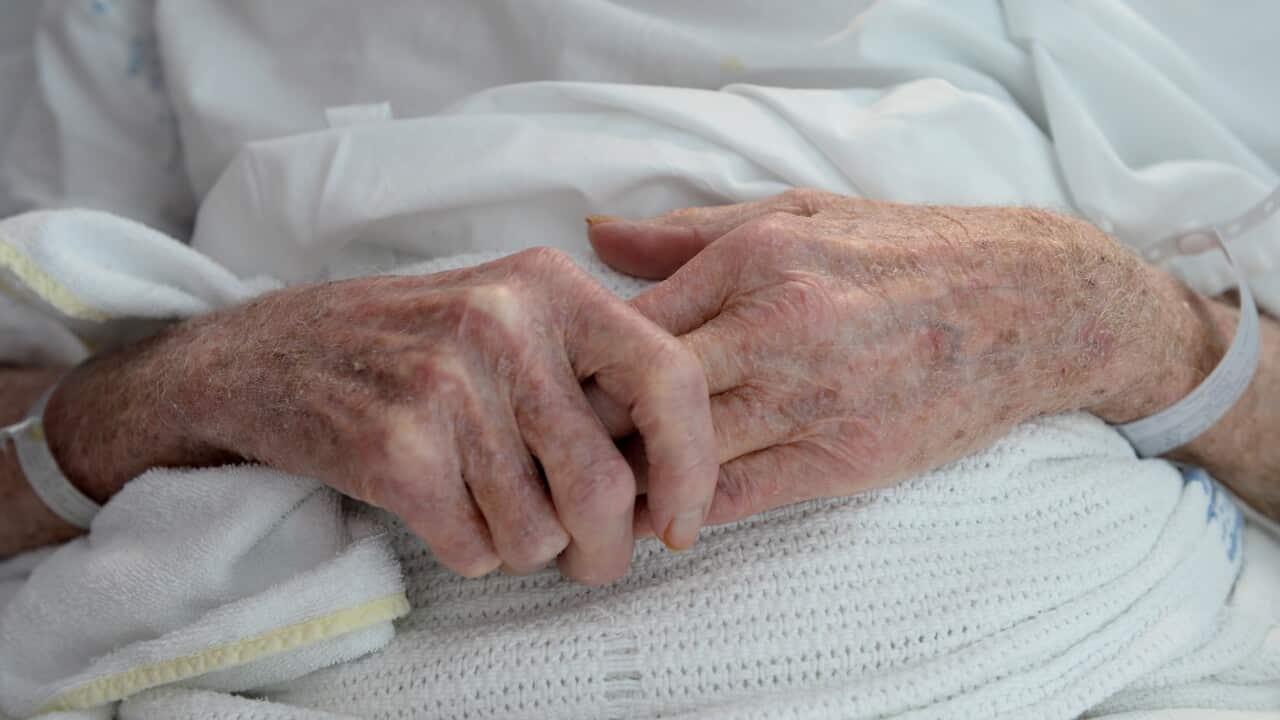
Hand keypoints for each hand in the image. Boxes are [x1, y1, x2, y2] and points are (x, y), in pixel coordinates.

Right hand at [45, 248, 716, 583]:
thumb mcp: (510, 316)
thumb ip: (594, 375)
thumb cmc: (410, 345)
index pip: (670, 379)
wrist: (265, 355)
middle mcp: (504, 323)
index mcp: (550, 284)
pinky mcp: (394, 446)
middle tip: (587, 556)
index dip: (692, 467)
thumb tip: (674, 481)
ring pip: (539, 533)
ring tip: (487, 505)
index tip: (679, 522)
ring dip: (523, 547)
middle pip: (605, 484)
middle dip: (605, 547)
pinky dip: (467, 551)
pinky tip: (439, 508)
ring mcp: (444, 382)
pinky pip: (474, 550)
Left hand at [586, 190, 1202, 528]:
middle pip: (639, 393)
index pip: (627, 323)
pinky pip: (736, 497)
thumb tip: (595, 239)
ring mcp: (811, 398)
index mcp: (754, 257)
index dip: (580, 362)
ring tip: (595, 491)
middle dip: (588, 427)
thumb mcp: (800, 214)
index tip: (561, 386)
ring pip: (679, 454)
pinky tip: (664, 511)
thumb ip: (690, 234)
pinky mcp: (844, 458)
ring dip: (628, 477)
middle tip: (558, 450)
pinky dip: (686, 509)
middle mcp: (775, 327)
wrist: (1031, 306)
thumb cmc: (907, 252)